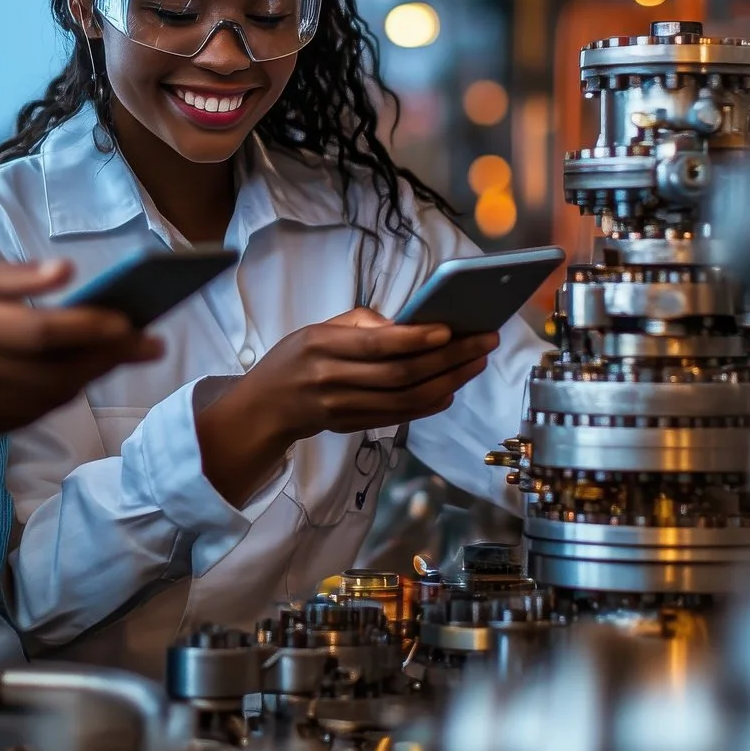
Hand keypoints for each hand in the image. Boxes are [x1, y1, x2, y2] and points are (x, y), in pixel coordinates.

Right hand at [0, 260, 161, 440]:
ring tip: (121, 355)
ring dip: (92, 377)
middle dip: (110, 357)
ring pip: (50, 399)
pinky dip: (62, 396)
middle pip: (55, 370)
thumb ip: (12, 278)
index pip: (41, 331)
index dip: (93, 329)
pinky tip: (81, 375)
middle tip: (152, 343)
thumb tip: (67, 272)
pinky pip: (32, 417)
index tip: (134, 322)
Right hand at [193, 308, 497, 503]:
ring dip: (449, 381)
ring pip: (406, 400)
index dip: (414, 339)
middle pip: (400, 374)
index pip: (375, 344)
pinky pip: (400, 417)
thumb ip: (362, 325)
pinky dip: (431, 403)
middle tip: (483, 342)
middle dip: (448, 358)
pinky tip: (453, 388)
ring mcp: (343, 408)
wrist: (266, 408)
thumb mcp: (317, 329)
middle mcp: (332, 380)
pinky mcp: (353, 426)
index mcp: (321, 346)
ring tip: (476, 363)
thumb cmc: (296, 359)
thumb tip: (411, 324)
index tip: (450, 329)